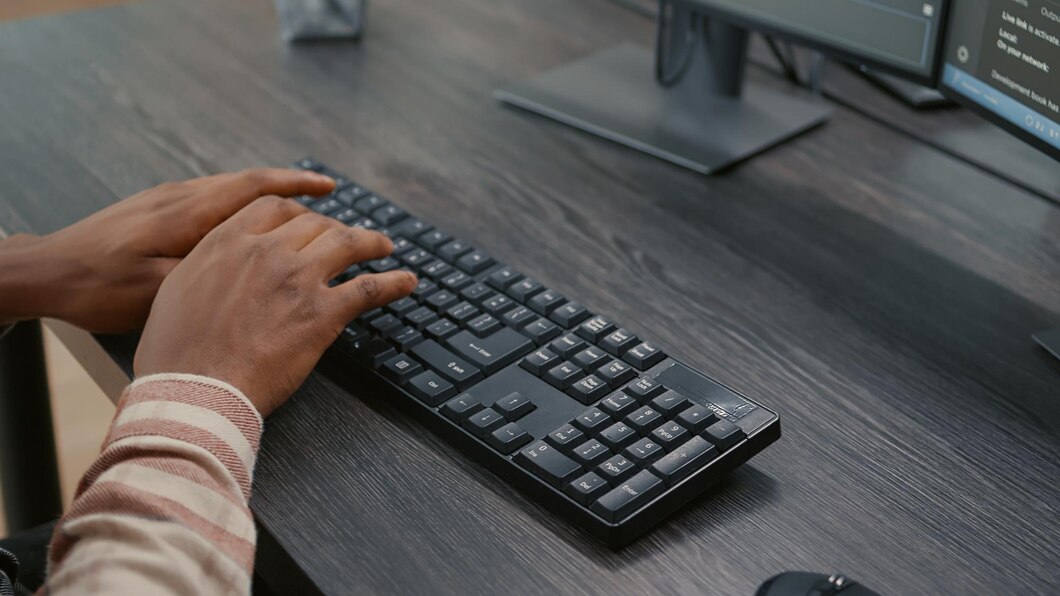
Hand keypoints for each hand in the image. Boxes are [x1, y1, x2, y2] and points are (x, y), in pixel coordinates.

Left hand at [0, 168, 334, 331]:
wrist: (47, 272)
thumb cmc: (99, 287)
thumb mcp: (159, 288)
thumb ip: (210, 271)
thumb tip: (259, 267)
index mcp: (188, 213)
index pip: (254, 186)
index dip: (297, 184)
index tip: (330, 187)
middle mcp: (181, 196)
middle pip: (249, 182)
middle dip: (292, 187)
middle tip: (327, 200)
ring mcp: (167, 200)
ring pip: (231, 190)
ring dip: (268, 197)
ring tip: (298, 215)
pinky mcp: (156, 210)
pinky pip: (213, 201)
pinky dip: (243, 207)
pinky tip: (251, 229)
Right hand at [133, 196, 416, 415]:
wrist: (194, 389)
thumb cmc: (177, 352)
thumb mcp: (177, 291)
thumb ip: (206, 267)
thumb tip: (220, 265)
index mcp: (227, 242)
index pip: (274, 208)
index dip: (298, 212)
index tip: (309, 220)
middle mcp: (266, 251)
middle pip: (315, 223)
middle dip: (335, 229)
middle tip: (348, 241)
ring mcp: (298, 279)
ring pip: (347, 243)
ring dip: (372, 243)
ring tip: (385, 248)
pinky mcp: (323, 313)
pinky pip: (371, 288)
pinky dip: (394, 282)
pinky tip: (407, 282)